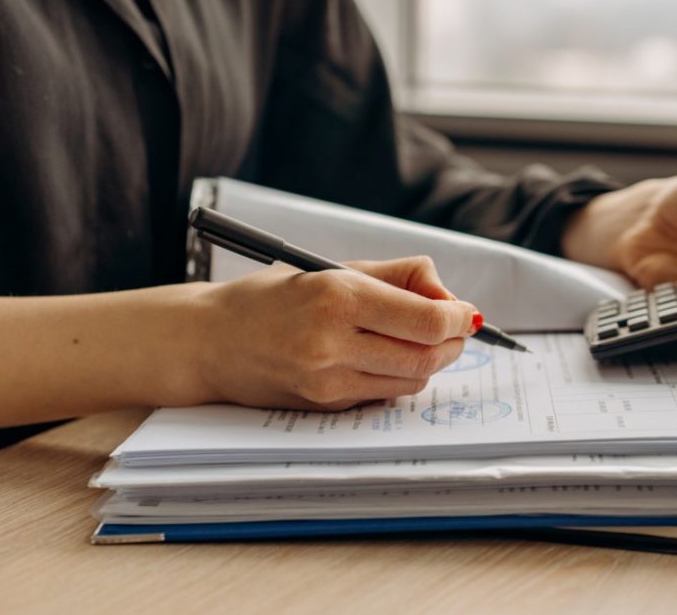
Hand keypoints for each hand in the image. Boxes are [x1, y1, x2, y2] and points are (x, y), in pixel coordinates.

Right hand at [189, 256, 476, 410]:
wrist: (210, 341)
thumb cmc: (273, 298)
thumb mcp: (334, 269)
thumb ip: (398, 276)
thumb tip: (449, 297)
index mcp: (337, 298)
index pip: (426, 321)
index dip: (457, 318)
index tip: (465, 313)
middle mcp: (332, 343)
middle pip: (427, 357)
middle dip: (451, 343)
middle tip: (453, 328)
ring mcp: (327, 381)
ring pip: (410, 381)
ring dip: (429, 362)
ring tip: (419, 341)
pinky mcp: (324, 406)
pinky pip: (383, 395)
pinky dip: (398, 377)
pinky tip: (384, 357)